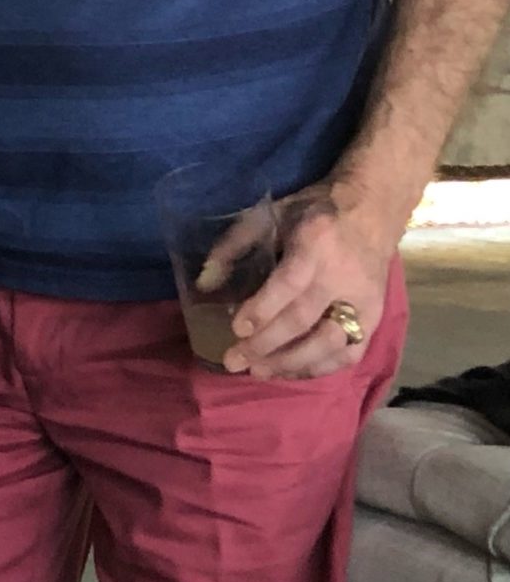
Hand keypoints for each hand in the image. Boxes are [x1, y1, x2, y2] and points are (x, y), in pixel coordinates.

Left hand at [229, 185, 397, 379]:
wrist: (374, 209)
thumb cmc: (315, 211)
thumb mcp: (271, 214)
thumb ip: (236, 244)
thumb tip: (204, 282)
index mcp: (316, 245)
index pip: (289, 285)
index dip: (263, 310)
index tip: (236, 329)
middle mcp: (344, 277)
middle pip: (305, 320)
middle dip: (267, 345)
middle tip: (234, 361)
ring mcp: (365, 301)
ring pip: (331, 343)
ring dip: (293, 363)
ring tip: (259, 372)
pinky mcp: (377, 317)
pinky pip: (351, 352)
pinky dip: (321, 367)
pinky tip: (292, 372)